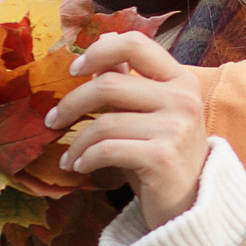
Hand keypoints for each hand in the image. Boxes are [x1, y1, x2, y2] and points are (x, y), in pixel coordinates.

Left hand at [48, 30, 209, 223]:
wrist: (193, 204)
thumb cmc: (165, 155)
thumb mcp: (150, 114)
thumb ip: (130, 81)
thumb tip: (103, 41)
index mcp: (181, 80)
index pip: (136, 44)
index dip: (99, 52)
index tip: (74, 70)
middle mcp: (183, 99)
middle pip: (109, 85)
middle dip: (72, 104)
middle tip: (53, 120)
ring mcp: (175, 128)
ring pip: (104, 123)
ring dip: (76, 142)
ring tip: (69, 155)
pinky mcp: (162, 157)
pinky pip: (107, 150)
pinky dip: (86, 159)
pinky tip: (81, 167)